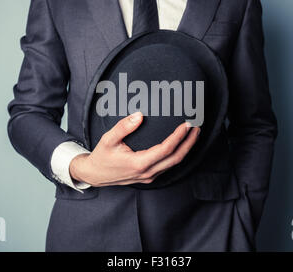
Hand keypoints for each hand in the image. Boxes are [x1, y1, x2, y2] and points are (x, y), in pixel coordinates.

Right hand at [69, 111, 199, 186]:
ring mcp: (150, 176)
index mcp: (139, 163)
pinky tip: (181, 144)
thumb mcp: (108, 139)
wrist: (95, 175)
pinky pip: (168, 165)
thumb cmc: (101, 157)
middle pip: (176, 158)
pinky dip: (178, 154)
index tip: (186, 124)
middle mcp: (147, 172)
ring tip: (193, 134)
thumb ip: (123, 127)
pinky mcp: (150, 176)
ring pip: (174, 163)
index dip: (178, 136)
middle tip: (197, 127)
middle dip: (189, 143)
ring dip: (186, 148)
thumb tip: (139, 115)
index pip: (166, 149)